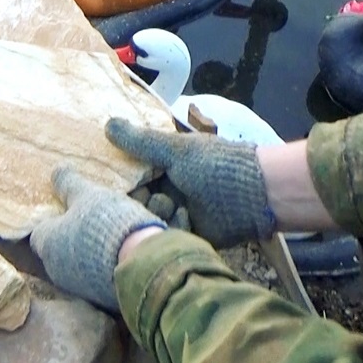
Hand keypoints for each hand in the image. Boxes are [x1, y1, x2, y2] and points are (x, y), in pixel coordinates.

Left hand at [30, 166, 165, 311]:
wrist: (141, 264)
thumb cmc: (107, 224)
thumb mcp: (88, 195)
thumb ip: (69, 184)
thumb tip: (56, 171)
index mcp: (46, 242)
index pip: (39, 231)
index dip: (53, 220)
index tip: (68, 210)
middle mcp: (55, 268)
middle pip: (57, 249)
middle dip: (71, 237)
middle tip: (91, 221)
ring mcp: (76, 286)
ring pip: (77, 265)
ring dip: (88, 253)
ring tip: (110, 236)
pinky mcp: (98, 298)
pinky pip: (96, 278)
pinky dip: (104, 267)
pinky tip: (121, 254)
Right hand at [105, 117, 275, 248]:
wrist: (255, 195)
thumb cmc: (215, 166)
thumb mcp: (175, 150)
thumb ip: (140, 141)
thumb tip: (107, 124)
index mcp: (163, 168)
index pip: (130, 176)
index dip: (120, 180)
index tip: (112, 182)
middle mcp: (167, 191)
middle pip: (135, 201)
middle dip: (138, 200)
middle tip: (148, 194)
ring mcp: (177, 215)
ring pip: (148, 221)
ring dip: (158, 213)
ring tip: (173, 206)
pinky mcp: (187, 237)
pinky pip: (167, 237)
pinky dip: (175, 228)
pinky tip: (187, 218)